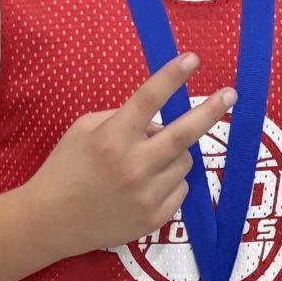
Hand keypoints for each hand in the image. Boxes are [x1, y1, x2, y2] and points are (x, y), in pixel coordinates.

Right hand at [30, 51, 235, 254]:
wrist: (52, 221)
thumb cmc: (66, 168)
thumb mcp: (83, 130)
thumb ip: (122, 119)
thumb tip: (158, 121)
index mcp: (112, 138)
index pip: (148, 100)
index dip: (172, 76)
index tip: (193, 59)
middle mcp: (133, 166)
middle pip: (184, 133)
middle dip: (210, 110)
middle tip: (229, 95)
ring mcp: (146, 195)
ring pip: (184, 162)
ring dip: (174, 154)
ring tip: (148, 161)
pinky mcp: (154, 218)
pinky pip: (180, 189)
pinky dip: (170, 181)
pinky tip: (146, 186)